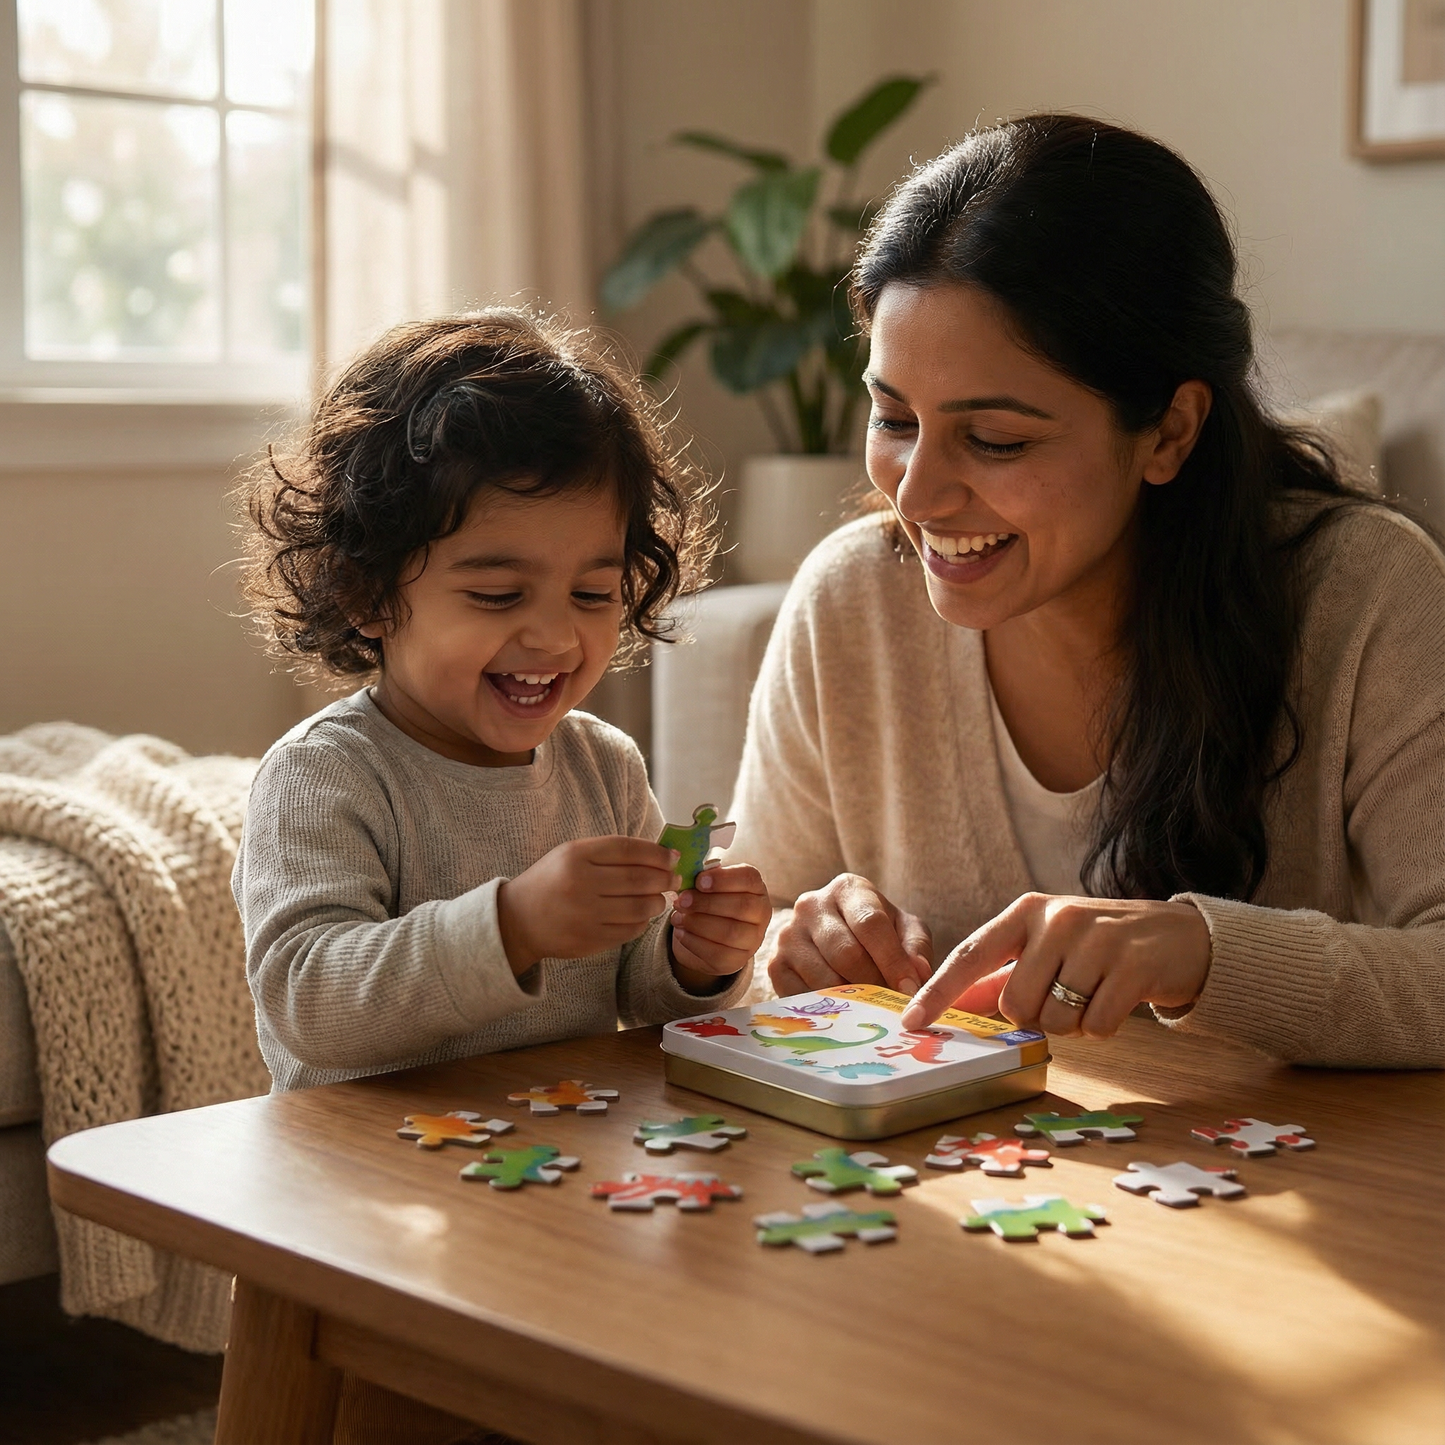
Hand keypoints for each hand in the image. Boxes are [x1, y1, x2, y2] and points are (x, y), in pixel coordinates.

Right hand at [498, 836, 676, 974]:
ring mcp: (585, 915)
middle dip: (665, 879)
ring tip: (659, 897)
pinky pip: (630, 930)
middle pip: (640, 879)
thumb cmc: (553, 880)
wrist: (518, 920)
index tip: (673, 857)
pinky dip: (643, 922)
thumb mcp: (572, 854)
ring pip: (640, 907)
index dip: (658, 853)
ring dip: (658, 902)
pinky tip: (641, 915)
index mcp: (576, 855)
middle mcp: (580, 883)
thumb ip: (612, 852)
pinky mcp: (589, 940)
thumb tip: (661, 854)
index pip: (629, 849)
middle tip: (674, 879)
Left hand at [670, 863, 769, 989]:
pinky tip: (680, 932)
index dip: (724, 879)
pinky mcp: (738, 960)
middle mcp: (762, 913)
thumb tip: (688, 874)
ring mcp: (753, 939)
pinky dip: (694, 942)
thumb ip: (703, 878)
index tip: (699, 881)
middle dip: (707, 903)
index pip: (749, 878)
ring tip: (678, 916)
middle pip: (741, 906)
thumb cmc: (711, 901)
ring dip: (698, 923)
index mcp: (756, 888)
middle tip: (682, 900)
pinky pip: (717, 953)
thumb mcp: (710, 886)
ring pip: (729, 932)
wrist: (711, 937)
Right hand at [768, 873, 933, 996]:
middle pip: (845, 953)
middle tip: (892, 1007)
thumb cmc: (876, 932)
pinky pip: (800, 994)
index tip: (910, 989)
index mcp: (847, 889)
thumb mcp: (904, 928)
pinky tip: (844, 1011)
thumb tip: (917, 976)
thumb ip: (915, 947)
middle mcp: (811, 905)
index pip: (870, 923)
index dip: (893, 960)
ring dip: (851, 1000)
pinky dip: (825, 1008)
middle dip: (873, 984)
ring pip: (823, 977)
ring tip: (871, 1010)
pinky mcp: (775, 964)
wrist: (834, 934)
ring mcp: (788, 935)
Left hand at [899, 893, 1211, 1038]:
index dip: (939, 991)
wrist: (1182, 936)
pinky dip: (1103, 1027)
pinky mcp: (1132, 966)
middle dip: (1035, 1016)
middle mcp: (1056, 918)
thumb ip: (1002, 975)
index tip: (911, 1021)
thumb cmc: (1101, 945)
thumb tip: (958, 1005)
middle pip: (1015, 1003)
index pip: (971, 954)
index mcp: (1027, 911)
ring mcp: (1096, 939)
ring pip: (1054, 1019)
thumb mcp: (1046, 946)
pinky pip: (1094, 1026)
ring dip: (1072, 1024)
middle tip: (1065, 995)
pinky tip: (1117, 1000)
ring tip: (1093, 994)